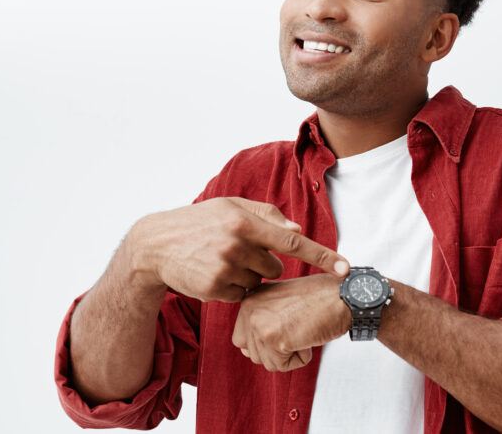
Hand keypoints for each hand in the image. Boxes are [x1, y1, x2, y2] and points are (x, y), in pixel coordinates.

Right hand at [128, 197, 348, 302]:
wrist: (156, 244)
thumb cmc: (200, 221)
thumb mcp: (230, 207)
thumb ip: (267, 216)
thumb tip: (298, 232)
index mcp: (245, 221)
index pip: (294, 242)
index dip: (322, 256)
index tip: (345, 269)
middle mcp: (236, 244)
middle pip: (274, 266)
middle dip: (262, 261)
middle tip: (235, 250)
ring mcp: (224, 268)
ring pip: (258, 282)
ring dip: (246, 275)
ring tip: (219, 259)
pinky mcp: (214, 289)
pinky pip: (240, 295)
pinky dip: (231, 288)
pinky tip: (212, 272)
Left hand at [232, 274, 351, 371]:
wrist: (344, 295)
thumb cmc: (320, 298)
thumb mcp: (282, 302)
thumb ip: (262, 321)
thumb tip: (246, 351)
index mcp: (250, 298)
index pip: (242, 338)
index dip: (268, 342)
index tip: (288, 326)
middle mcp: (249, 307)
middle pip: (252, 353)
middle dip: (277, 350)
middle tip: (298, 328)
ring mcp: (258, 322)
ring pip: (267, 362)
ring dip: (289, 355)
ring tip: (304, 329)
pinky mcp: (273, 337)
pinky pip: (282, 366)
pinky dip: (300, 358)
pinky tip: (308, 335)